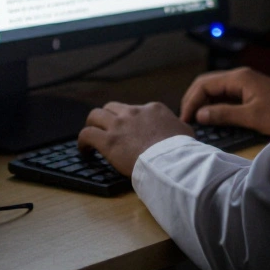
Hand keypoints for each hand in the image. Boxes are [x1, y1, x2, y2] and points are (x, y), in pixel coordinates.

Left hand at [77, 101, 193, 174]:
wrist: (173, 162)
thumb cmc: (182, 151)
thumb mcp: (186, 132)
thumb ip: (178, 127)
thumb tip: (180, 129)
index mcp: (152, 109)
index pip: (135, 109)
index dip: (129, 120)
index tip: (129, 131)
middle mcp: (133, 112)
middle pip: (111, 108)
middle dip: (107, 118)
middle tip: (106, 130)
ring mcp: (119, 125)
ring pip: (95, 115)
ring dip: (92, 125)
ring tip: (91, 137)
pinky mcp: (108, 140)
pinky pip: (86, 134)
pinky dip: (83, 141)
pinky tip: (85, 151)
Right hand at [179, 66, 269, 136]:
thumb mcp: (253, 117)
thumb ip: (224, 114)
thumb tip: (199, 115)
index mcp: (238, 78)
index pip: (204, 84)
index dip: (192, 101)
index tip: (185, 119)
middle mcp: (240, 76)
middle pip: (208, 84)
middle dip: (194, 100)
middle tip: (186, 119)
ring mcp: (247, 84)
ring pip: (216, 90)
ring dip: (204, 103)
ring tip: (196, 120)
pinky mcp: (252, 92)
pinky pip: (227, 96)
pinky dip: (216, 105)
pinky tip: (213, 117)